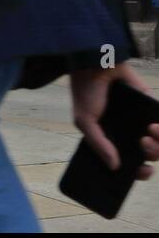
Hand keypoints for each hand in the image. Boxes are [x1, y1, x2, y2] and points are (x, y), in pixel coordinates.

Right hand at [69, 62, 158, 178]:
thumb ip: (99, 145)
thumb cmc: (86, 92)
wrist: (97, 66)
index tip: (142, 171)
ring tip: (150, 132)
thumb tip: (115, 167)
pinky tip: (153, 125)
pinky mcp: (152, 107)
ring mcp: (141, 119)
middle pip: (150, 154)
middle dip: (152, 154)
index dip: (137, 171)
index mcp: (112, 139)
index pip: (129, 162)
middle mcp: (129, 131)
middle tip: (143, 143)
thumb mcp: (85, 121)